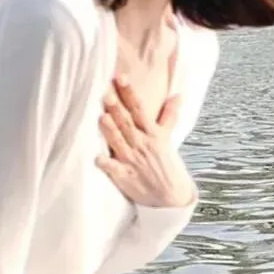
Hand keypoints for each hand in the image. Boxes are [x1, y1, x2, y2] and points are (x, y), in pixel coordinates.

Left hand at [97, 79, 194, 207]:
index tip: (121, 78)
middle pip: (127, 123)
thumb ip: (169, 115)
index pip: (139, 109)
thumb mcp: (168, 137)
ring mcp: (132, 161)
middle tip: (106, 93)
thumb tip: (177, 95)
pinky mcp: (125, 177)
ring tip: (102, 117)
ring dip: (111, 131)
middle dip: (117, 108)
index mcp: (152, 134)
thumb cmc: (166, 163)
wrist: (171, 195)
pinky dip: (106, 164)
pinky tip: (97, 158)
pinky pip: (114, 170)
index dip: (130, 93)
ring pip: (119, 142)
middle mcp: (142, 145)